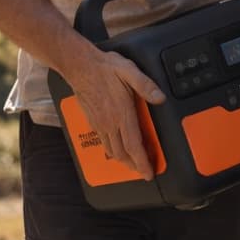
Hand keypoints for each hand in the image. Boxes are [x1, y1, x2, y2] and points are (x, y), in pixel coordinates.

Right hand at [68, 50, 165, 180]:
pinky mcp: (92, 121)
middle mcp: (110, 123)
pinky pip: (104, 142)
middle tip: (144, 171)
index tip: (149, 173)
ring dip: (123, 160)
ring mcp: (99, 123)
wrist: (79, 66)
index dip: (142, 163)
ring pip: (112, 150)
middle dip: (134, 166)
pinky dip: (113, 150)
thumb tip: (160, 98)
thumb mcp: (130, 71)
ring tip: (133, 163)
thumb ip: (146, 86)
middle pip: (123, 153)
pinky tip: (116, 149)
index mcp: (122, 114)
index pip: (134, 146)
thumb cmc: (104, 68)